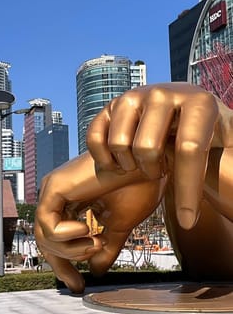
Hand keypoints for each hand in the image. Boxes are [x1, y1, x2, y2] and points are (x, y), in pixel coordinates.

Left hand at [35, 152, 164, 292]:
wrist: (149, 163)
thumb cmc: (138, 185)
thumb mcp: (120, 225)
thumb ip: (106, 247)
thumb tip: (95, 271)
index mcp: (73, 202)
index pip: (57, 240)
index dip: (65, 265)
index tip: (79, 286)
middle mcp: (59, 195)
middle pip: (46, 242)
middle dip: (62, 264)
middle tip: (79, 279)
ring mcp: (54, 190)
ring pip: (44, 237)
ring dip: (70, 250)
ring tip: (95, 242)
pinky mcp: (54, 186)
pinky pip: (46, 225)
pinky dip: (65, 236)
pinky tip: (86, 229)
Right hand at [86, 83, 232, 229]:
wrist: (185, 117)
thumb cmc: (210, 139)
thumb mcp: (229, 147)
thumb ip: (229, 164)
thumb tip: (225, 178)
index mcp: (199, 101)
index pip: (189, 149)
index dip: (188, 189)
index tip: (187, 221)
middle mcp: (163, 93)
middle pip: (147, 147)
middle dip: (153, 172)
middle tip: (160, 172)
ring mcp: (134, 97)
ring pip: (119, 143)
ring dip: (129, 166)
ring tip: (143, 164)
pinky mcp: (111, 105)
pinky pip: (95, 138)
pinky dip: (104, 159)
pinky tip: (121, 163)